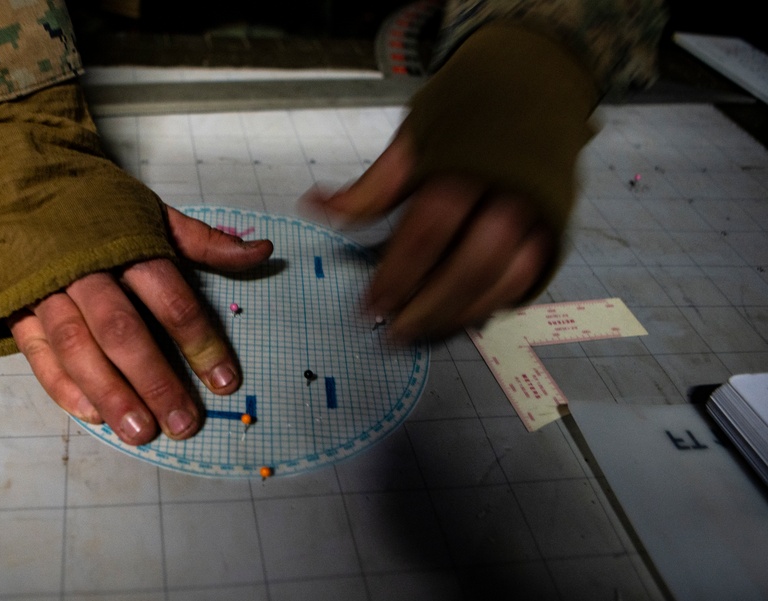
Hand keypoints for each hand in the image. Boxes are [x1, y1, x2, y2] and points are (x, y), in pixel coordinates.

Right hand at [8, 206, 272, 445]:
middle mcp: (85, 271)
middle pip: (122, 330)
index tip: (224, 381)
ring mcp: (45, 292)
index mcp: (125, 245)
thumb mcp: (152, 215)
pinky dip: (63, 388)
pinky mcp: (16, 310)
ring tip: (141, 431)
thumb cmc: (97, 211)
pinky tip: (93, 415)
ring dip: (110, 393)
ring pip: (77, 348)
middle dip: (155, 380)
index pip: (170, 299)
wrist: (18, 186)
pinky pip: (38, 354)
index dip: (200, 342)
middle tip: (184, 423)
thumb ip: (204, 242)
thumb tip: (263, 252)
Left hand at [306, 133, 554, 339]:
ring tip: (421, 332)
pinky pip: (525, 280)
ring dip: (458, 314)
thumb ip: (376, 183)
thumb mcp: (417, 135)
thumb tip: (317, 207)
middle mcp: (511, 189)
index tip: (369, 304)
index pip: (430, 227)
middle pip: (472, 263)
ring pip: (503, 279)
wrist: (538, 80)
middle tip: (394, 331)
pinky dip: (491, 305)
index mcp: (470, 160)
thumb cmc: (468, 112)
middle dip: (429, 305)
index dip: (397, 271)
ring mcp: (540, 212)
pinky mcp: (554, 229)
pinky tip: (458, 317)